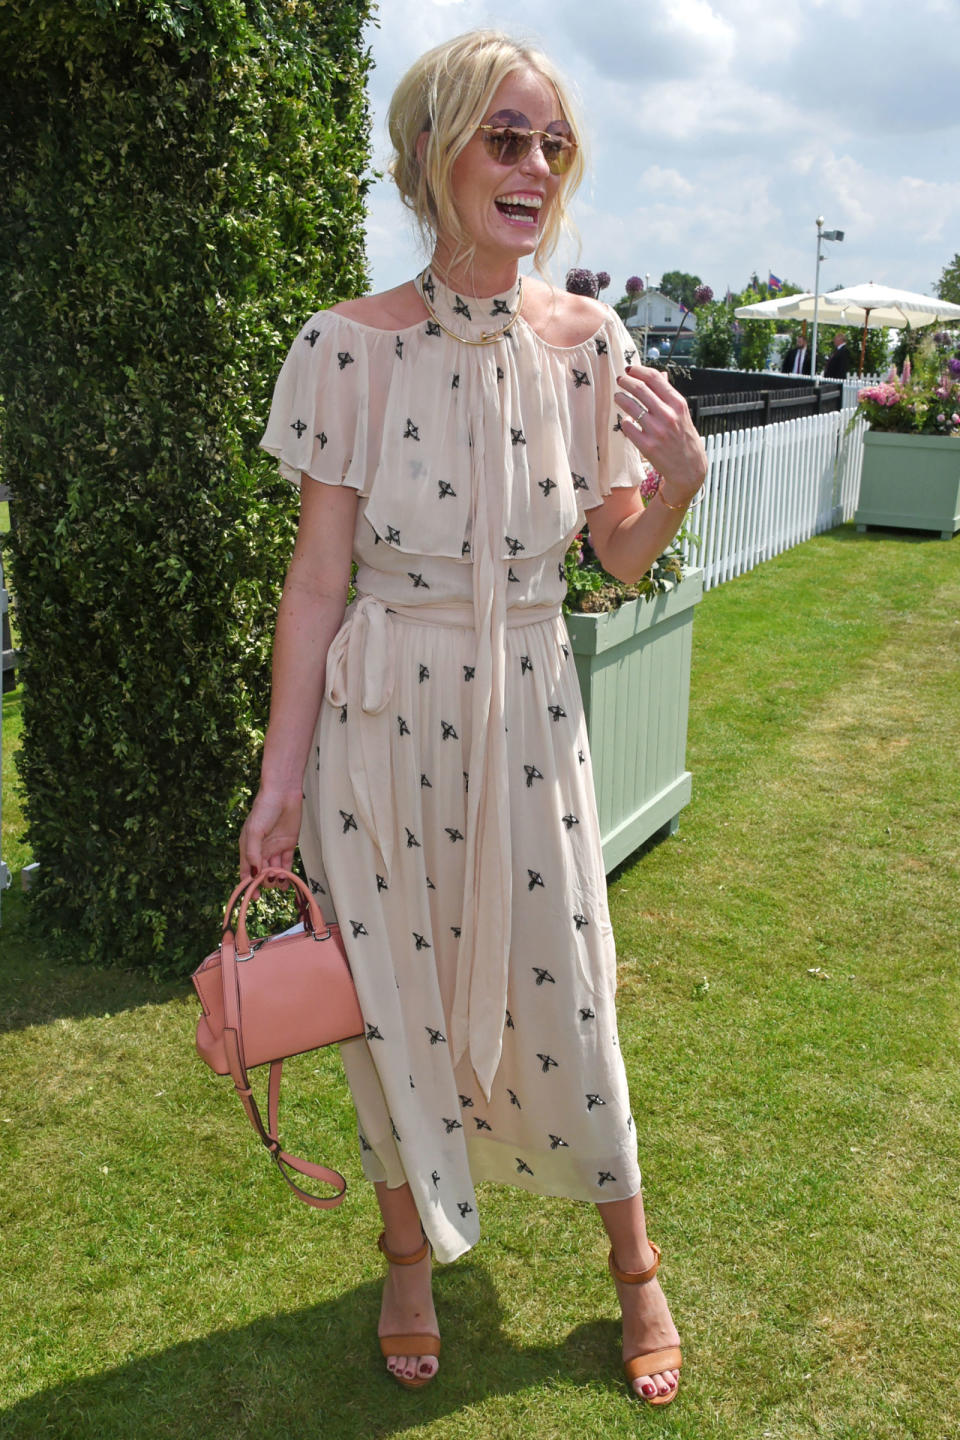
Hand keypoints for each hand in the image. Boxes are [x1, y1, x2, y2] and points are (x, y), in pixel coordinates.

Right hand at [238, 786, 302, 881]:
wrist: (283, 793)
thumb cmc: (264, 809)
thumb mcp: (255, 831)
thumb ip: (253, 853)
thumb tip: (253, 874)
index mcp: (248, 847)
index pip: (246, 872)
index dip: (249, 885)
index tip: (255, 896)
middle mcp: (261, 850)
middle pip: (261, 873)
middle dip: (266, 880)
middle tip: (272, 877)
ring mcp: (275, 848)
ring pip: (275, 870)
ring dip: (277, 878)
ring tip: (281, 878)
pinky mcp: (288, 844)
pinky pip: (287, 863)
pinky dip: (287, 873)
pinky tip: (287, 880)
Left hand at [615, 365, 706, 503]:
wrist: (689, 468)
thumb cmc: (684, 438)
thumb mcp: (682, 413)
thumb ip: (669, 394)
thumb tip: (660, 375)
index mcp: (678, 404)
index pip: (654, 378)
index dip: (639, 370)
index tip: (630, 369)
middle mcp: (668, 415)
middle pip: (640, 389)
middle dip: (626, 382)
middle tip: (620, 380)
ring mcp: (657, 431)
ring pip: (630, 406)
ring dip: (620, 398)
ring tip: (617, 396)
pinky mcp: (647, 446)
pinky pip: (628, 426)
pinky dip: (624, 420)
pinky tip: (625, 419)